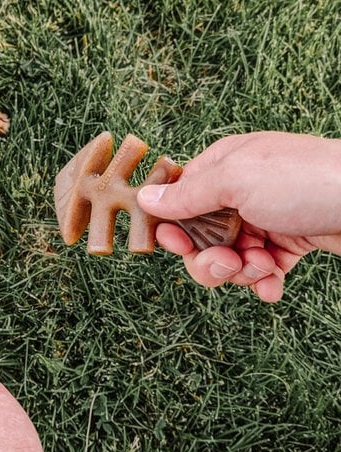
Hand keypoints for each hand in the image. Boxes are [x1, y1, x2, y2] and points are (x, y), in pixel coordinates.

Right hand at [137, 132, 340, 301]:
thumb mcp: (237, 180)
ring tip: (263, 268)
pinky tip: (274, 285)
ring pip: (229, 258)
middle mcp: (241, 192)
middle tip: (230, 263)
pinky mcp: (289, 242)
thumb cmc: (306, 181)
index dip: (174, 228)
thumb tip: (145, 198)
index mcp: (223, 167)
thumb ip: (188, 194)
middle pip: (201, 237)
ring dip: (241, 272)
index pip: (179, 201)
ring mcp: (265, 218)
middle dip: (210, 259)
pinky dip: (264, 282)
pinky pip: (261, 270)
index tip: (178, 245)